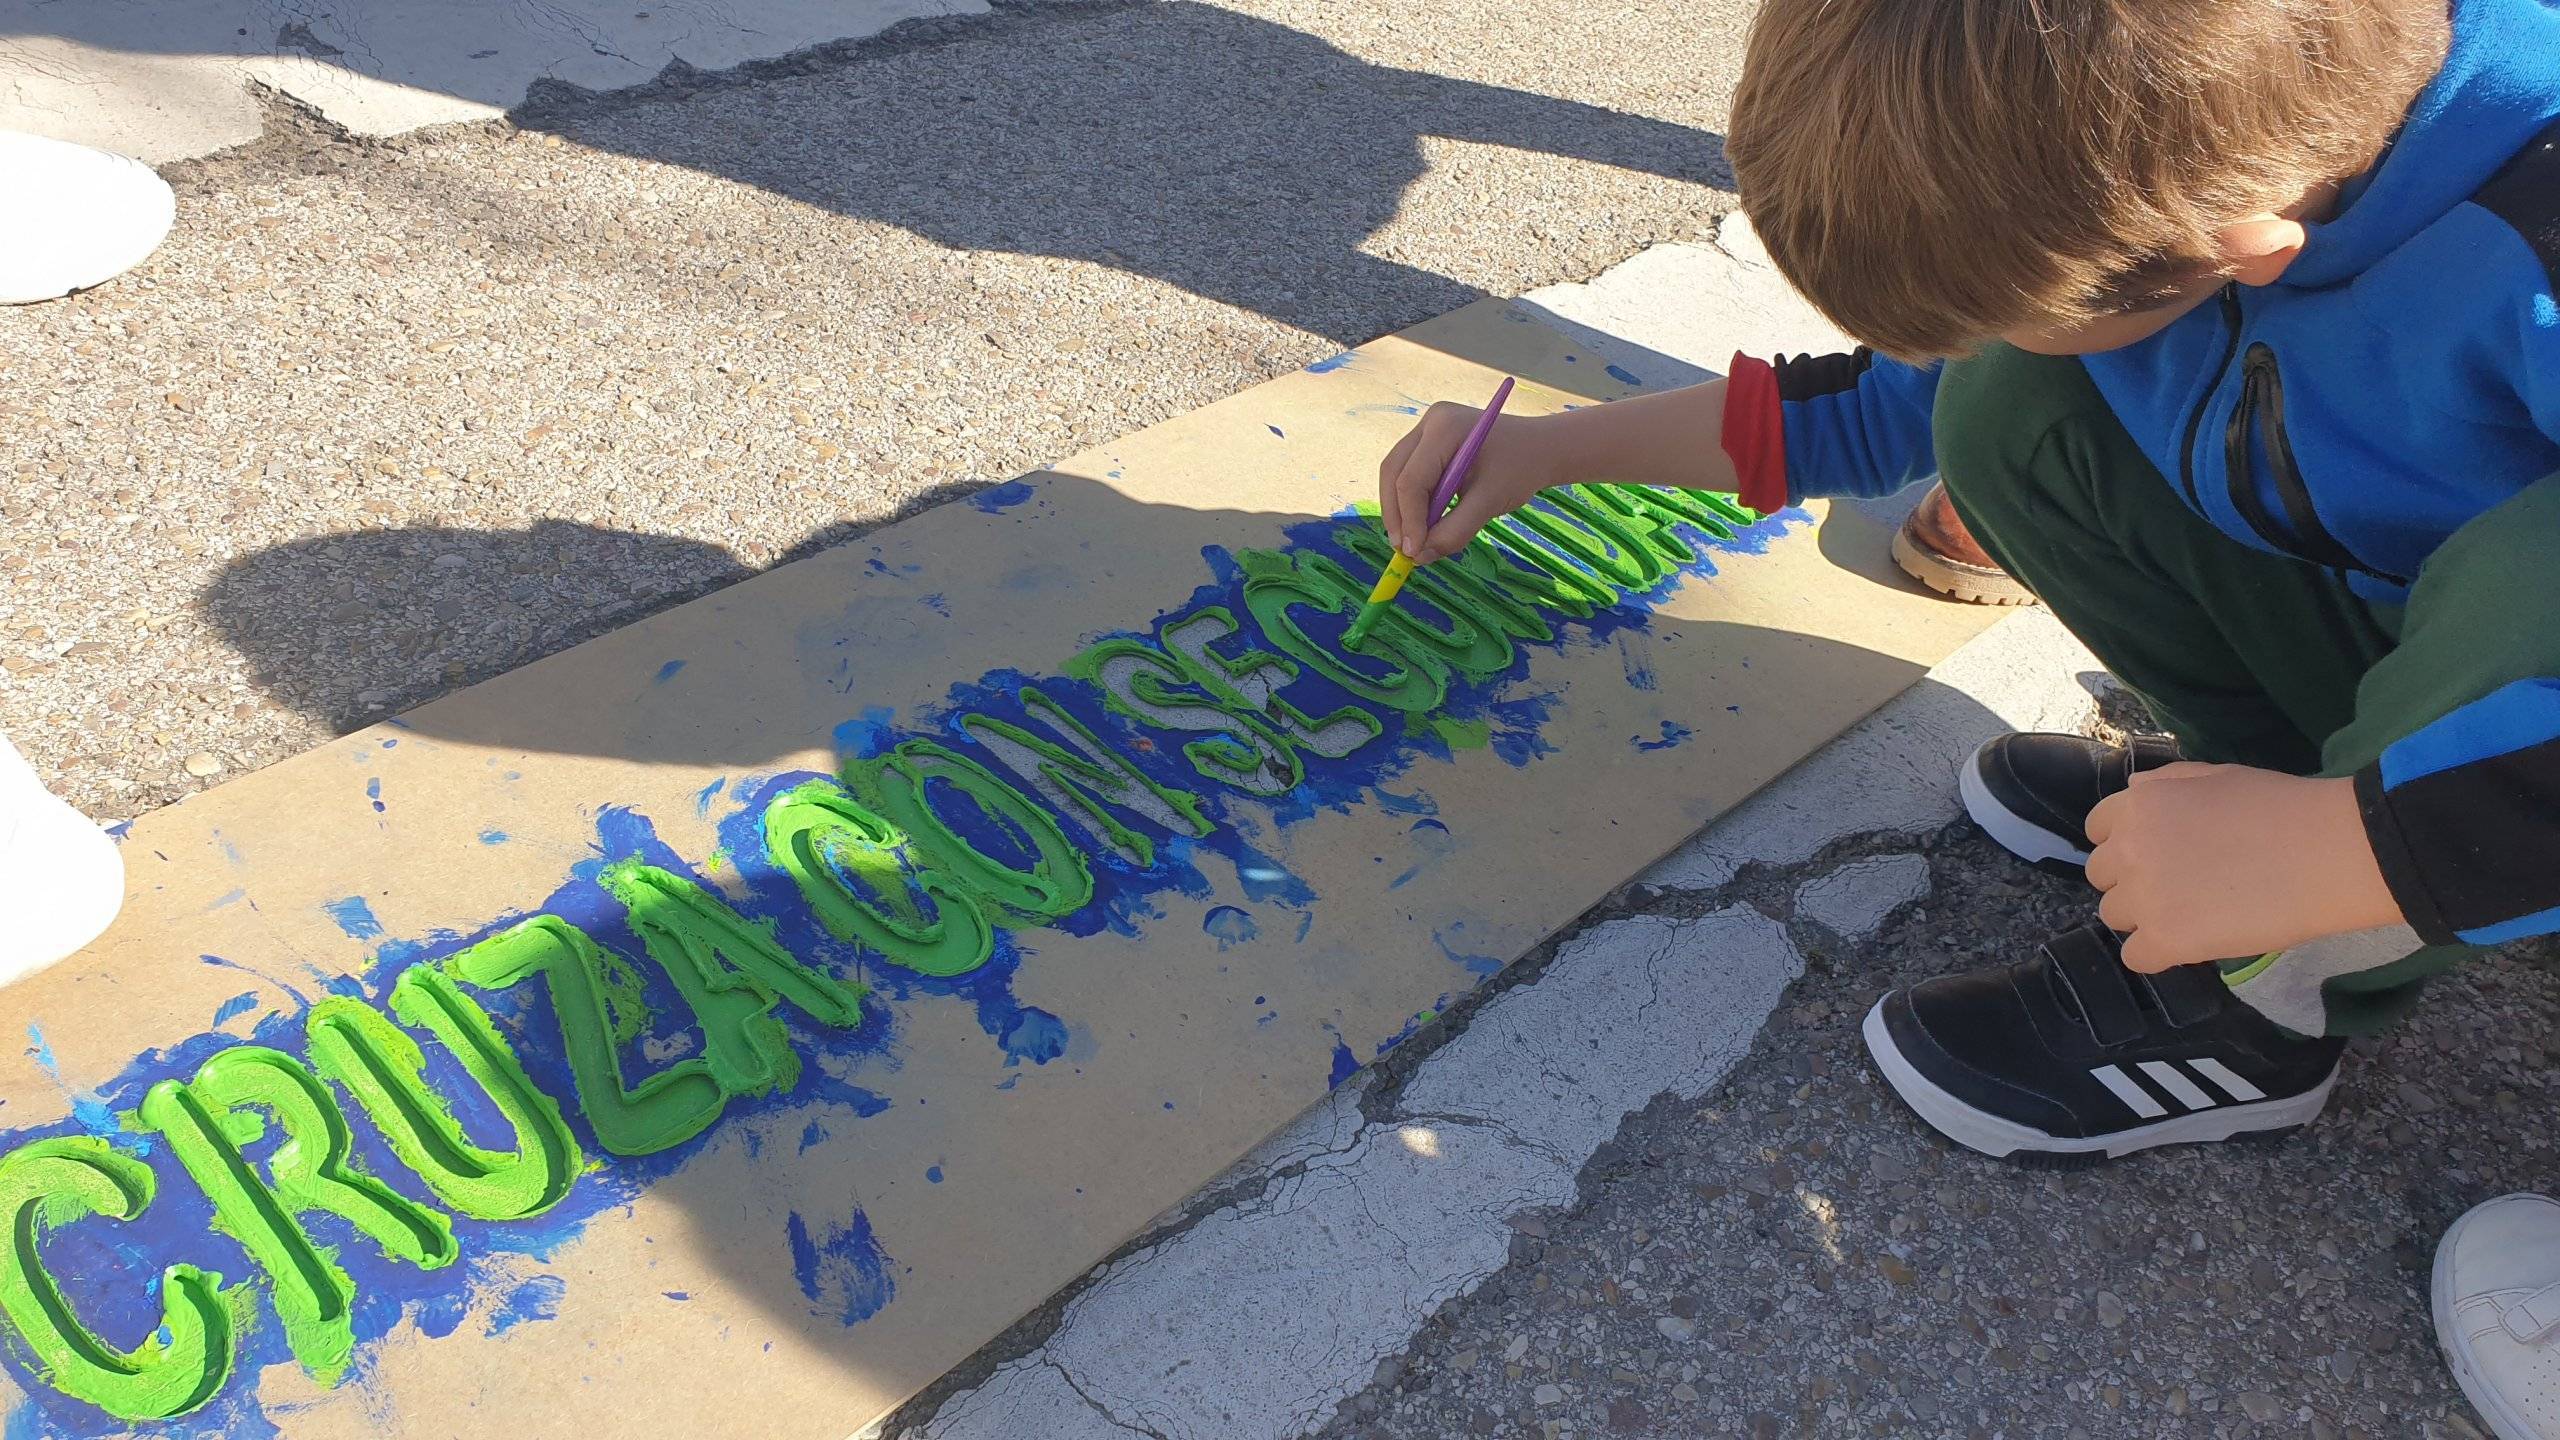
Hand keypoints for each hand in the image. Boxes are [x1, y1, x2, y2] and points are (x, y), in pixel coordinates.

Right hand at [1376, 403, 1565, 562]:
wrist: (1540, 448)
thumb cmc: (1520, 469)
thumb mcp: (1490, 502)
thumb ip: (1456, 530)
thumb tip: (1421, 556)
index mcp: (1445, 427)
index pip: (1412, 479)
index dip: (1409, 519)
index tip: (1414, 552)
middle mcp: (1429, 422)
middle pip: (1393, 472)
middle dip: (1396, 515)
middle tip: (1405, 550)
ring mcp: (1426, 429)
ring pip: (1395, 474)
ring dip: (1400, 511)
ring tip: (1413, 542)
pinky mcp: (1428, 443)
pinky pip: (1408, 475)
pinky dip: (1412, 503)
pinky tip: (1423, 525)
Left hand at [2084, 761, 2404, 971]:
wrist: (2328, 852)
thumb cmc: (2281, 807)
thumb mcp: (2214, 775)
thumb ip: (2164, 785)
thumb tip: (2133, 791)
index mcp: (2138, 805)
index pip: (2098, 830)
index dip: (2126, 845)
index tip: (2157, 856)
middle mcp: (2129, 848)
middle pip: (2102, 877)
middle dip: (2133, 881)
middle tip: (2179, 888)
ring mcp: (2144, 896)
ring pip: (2114, 917)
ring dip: (2145, 918)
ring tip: (2192, 914)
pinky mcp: (2166, 939)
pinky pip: (2135, 957)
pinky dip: (2159, 954)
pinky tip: (2191, 944)